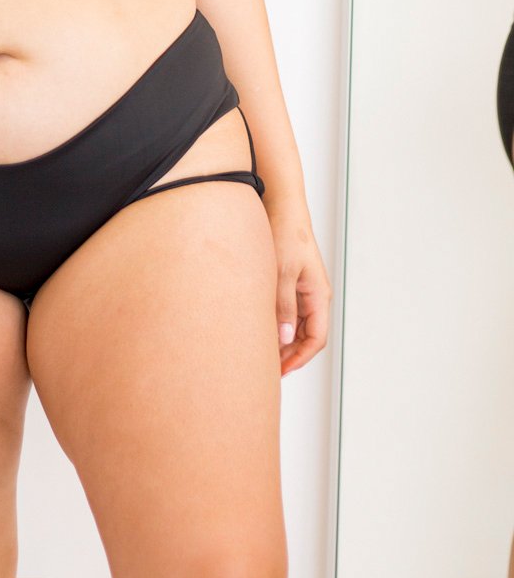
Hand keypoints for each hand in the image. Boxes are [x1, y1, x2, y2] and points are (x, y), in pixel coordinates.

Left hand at [265, 199, 332, 376]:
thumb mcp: (281, 273)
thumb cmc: (285, 233)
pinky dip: (276, 323)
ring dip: (281, 340)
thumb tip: (283, 339)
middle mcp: (314, 295)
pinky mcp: (290, 282)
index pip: (316, 339)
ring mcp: (303, 289)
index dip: (299, 358)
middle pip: (306, 336)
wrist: (281, 205)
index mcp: (318, 295)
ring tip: (259, 351)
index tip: (280, 371)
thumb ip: (283, 306)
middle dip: (289, 354)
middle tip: (265, 368)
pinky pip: (287, 311)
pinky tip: (258, 328)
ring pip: (295, 325)